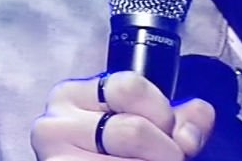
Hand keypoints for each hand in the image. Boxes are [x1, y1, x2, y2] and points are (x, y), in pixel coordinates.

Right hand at [31, 71, 213, 160]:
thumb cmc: (126, 147)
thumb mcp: (155, 118)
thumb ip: (186, 116)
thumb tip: (189, 136)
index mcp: (76, 94)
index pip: (128, 87)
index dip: (162, 112)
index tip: (170, 128)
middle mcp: (55, 123)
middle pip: (130, 130)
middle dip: (165, 149)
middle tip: (171, 156)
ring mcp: (53, 156)